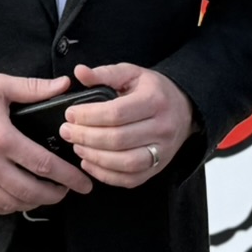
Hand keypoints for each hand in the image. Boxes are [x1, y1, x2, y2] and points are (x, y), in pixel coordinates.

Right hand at [0, 74, 94, 215]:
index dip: (68, 176)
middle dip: (55, 195)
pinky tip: (20, 199)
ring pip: (12, 203)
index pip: (43, 164)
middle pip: (30, 191)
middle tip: (69, 191)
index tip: (83, 182)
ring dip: (34, 203)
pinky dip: (10, 207)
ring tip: (48, 194)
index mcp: (1, 138)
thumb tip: (63, 85)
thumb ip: (33, 88)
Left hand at [57, 62, 194, 188]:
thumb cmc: (153, 90)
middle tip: (67, 132)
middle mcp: (162, 128)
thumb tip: (79, 72)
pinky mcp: (157, 168)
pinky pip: (130, 179)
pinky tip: (89, 163)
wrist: (184, 108)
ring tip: (77, 147)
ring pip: (124, 163)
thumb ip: (105, 73)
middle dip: (86, 137)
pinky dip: (106, 175)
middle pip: (118, 139)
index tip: (70, 114)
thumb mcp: (132, 74)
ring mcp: (162, 151)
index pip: (117, 113)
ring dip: (95, 157)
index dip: (89, 116)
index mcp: (154, 100)